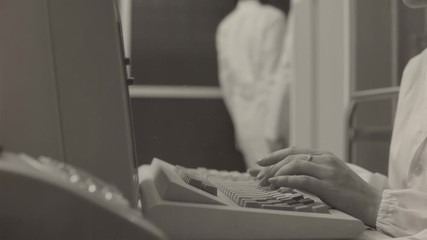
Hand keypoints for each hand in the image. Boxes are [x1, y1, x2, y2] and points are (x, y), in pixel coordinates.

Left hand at [256, 146, 381, 227]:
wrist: (373, 203)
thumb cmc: (350, 193)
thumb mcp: (329, 177)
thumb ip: (310, 173)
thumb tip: (285, 177)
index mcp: (325, 155)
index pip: (294, 151)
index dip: (275, 155)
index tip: (260, 160)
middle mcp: (325, 159)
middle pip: (291, 157)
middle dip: (271, 165)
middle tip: (256, 174)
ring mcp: (328, 171)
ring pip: (294, 165)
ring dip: (275, 173)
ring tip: (264, 182)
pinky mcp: (329, 184)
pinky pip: (302, 179)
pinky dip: (286, 180)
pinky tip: (276, 183)